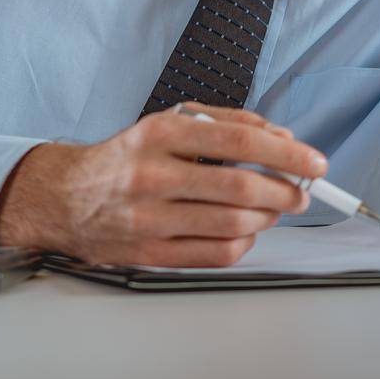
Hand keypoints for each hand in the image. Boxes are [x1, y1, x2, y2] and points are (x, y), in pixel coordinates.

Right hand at [0, 104, 325, 266]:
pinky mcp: (151, 253)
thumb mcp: (167, 124)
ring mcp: (150, 218)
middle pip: (240, 187)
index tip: (314, 162)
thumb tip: (280, 139)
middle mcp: (152, 175)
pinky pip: (217, 254)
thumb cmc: (125, 159)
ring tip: (272, 208)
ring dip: (267, 217)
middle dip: (284, 191)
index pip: (237, 141)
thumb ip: (225, 124)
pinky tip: (244, 231)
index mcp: (159, 134)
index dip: (284, 153)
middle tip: (300, 192)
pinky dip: (244, 244)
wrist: (65, 198)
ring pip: (233, 224)